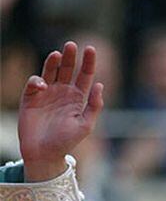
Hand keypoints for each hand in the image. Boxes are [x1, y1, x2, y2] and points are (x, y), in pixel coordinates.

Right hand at [18, 41, 103, 180]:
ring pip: (50, 70)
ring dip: (54, 61)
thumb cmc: (66, 142)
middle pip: (67, 68)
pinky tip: (43, 84)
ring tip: (58, 54)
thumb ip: (93, 106)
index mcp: (78, 98)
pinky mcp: (31, 97)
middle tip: (71, 45)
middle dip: (70, 56)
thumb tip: (100, 85)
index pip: (84, 75)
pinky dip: (38, 80)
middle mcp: (63, 92)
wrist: (44, 154)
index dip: (88, 62)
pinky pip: (34, 82)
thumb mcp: (85, 126)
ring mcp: (46, 93)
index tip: (91, 49)